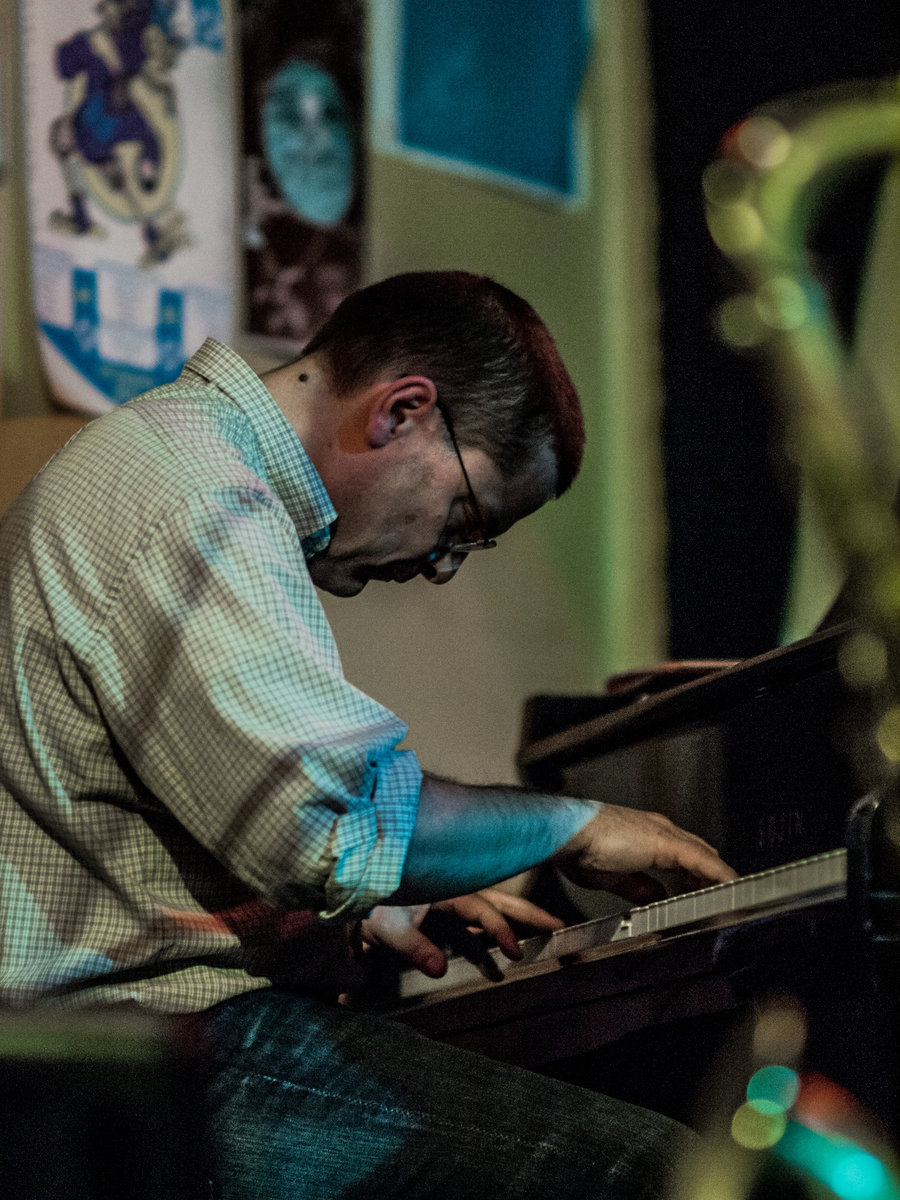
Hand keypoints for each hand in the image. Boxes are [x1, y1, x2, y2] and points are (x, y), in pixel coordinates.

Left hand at [360, 888, 563, 978]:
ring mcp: (449, 907)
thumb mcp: (390, 927)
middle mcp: (453, 894)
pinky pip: (470, 933)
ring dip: (510, 933)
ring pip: (489, 915)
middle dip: (528, 915)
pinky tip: (495, 969)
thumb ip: (415, 946)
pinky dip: (485, 948)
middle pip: (499, 902)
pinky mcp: (440, 921)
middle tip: (558, 926)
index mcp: (446, 889)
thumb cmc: (372, 908)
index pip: (483, 909)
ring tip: (533, 951)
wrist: (351, 904)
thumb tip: (440, 969)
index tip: (515, 952)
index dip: (501, 930)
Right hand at [556, 804, 736, 896]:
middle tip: (718, 903)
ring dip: (718, 880)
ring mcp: (665, 834)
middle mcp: (658, 829)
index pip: (681, 855)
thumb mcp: (610, 876)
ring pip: (705, 858)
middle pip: (698, 855)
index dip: (693, 876)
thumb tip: (654, 896)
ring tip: (732, 902)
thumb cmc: (576, 849)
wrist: (566, 833)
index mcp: (643, 836)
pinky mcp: (667, 842)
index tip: (699, 895)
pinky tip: (734, 889)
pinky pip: (704, 862)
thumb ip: (635, 886)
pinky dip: (721, 877)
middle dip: (709, 879)